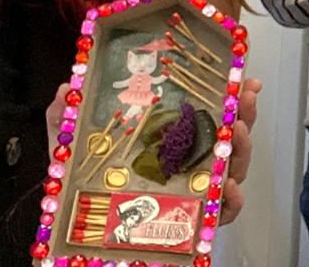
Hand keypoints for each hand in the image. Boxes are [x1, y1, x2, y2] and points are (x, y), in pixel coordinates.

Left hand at [40, 80, 259, 226]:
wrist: (83, 228)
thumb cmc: (85, 183)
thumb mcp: (74, 144)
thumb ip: (64, 115)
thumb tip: (64, 88)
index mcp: (170, 138)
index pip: (207, 111)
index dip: (229, 94)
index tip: (241, 78)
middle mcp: (189, 161)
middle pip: (229, 135)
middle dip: (244, 113)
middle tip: (244, 99)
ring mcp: (196, 190)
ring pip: (233, 167)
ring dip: (242, 148)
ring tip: (238, 133)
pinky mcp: (195, 220)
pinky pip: (222, 212)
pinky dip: (231, 200)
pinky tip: (227, 186)